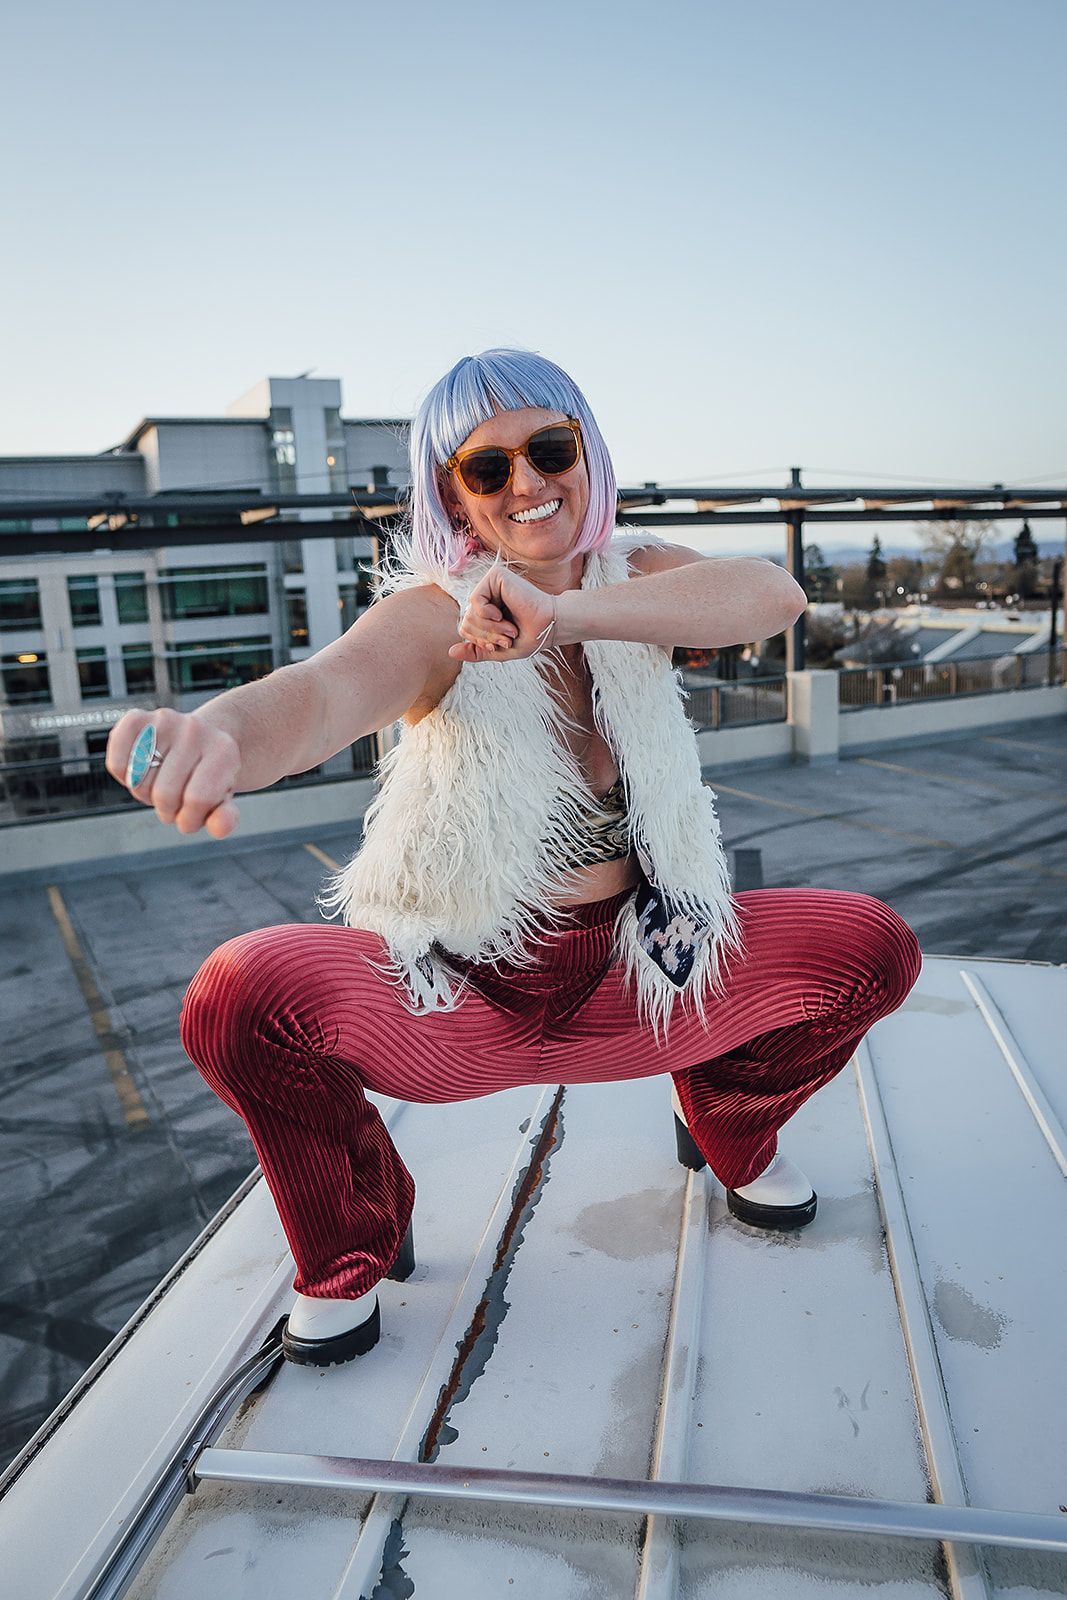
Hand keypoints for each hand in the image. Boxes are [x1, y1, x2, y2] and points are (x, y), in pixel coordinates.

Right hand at [105, 708, 241, 837]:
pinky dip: (124, 779)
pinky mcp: (136, 718)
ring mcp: (165, 720)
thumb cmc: (209, 776)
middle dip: (167, 810)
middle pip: (164, 794)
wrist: (202, 740)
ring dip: (146, 795)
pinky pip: (116, 763)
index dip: (189, 819)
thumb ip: (224, 818)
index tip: (192, 816)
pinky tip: (143, 772)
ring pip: (138, 782)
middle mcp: (195, 730)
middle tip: (176, 800)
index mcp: (223, 751)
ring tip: (162, 783)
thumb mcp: (222, 800)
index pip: (197, 799)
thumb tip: (220, 828)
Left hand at [447, 565, 557, 663]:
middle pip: (466, 622)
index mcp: (485, 611)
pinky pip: (475, 600)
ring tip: (510, 628)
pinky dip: (487, 614)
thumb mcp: (498, 650)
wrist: (548, 627)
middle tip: (507, 636)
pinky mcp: (495, 576)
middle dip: (486, 636)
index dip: (479, 642)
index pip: (465, 629)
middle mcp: (486, 596)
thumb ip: (475, 651)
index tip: (499, 645)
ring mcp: (490, 585)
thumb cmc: (529, 637)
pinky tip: (500, 614)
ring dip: (490, 628)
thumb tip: (450, 652)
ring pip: (469, 613)